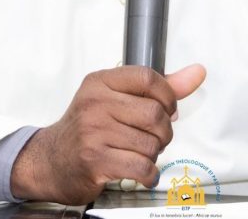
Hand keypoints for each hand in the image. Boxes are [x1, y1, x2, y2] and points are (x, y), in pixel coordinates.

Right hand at [9, 64, 205, 204]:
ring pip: (151, 143)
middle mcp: (95, 104)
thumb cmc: (87, 129)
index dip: (167, 96)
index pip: (148, 78)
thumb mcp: (116, 99)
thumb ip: (159, 88)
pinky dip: (149, 174)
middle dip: (163, 131)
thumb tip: (196, 73)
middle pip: (155, 114)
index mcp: (100, 82)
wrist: (50, 162)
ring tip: (140, 154)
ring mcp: (93, 132)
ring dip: (154, 155)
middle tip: (153, 137)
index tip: (167, 108)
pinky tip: (141, 172)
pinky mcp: (95, 160)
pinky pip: (142, 167)